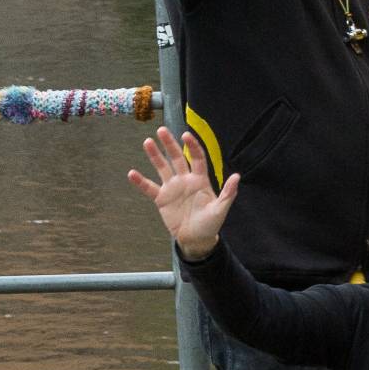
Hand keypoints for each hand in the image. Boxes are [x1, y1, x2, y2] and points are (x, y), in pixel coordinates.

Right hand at [125, 126, 236, 260]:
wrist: (196, 239)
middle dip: (170, 144)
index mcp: (200, 180)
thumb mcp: (220, 209)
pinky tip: (132, 173)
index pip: (197, 158)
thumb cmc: (210, 224)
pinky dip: (140, 182)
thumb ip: (228, 193)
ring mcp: (172, 188)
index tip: (185, 135)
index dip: (192, 146)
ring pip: (162, 168)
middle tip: (161, 130)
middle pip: (177, 158)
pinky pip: (149, 188)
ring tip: (147, 142)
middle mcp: (185, 180)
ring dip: (155, 156)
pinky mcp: (162, 199)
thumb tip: (237, 176)